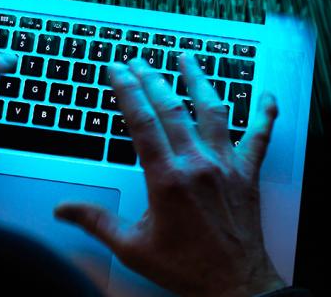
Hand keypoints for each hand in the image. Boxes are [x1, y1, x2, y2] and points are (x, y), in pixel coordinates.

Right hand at [55, 56, 284, 296]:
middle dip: (152, 78)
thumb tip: (63, 210)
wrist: (234, 285)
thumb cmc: (186, 268)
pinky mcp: (248, 174)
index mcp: (167, 179)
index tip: (117, 70)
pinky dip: (265, 114)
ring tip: (187, 57)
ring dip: (199, 80)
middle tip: (138, 60)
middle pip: (172, 108)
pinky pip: (260, 137)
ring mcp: (226, 165)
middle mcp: (197, 164)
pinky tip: (267, 95)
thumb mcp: (132, 248)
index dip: (127, 91)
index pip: (142, 122)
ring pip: (213, 110)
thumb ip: (97, 222)